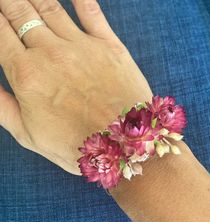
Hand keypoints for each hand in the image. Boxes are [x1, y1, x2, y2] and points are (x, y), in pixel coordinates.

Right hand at [0, 0, 152, 174]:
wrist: (123, 145)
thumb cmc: (76, 145)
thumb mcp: (29, 135)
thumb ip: (2, 107)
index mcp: (26, 75)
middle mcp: (50, 53)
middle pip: (20, 12)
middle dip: (9, 3)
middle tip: (8, 2)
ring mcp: (81, 46)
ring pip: (49, 6)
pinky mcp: (109, 46)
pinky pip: (91, 11)